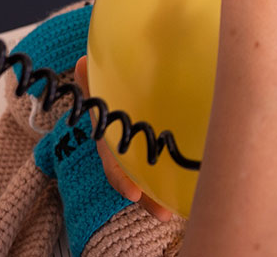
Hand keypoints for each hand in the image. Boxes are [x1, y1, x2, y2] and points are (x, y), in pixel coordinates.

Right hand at [73, 55, 174, 220]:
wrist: (123, 89)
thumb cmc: (113, 89)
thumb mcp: (102, 86)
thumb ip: (93, 80)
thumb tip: (84, 63)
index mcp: (111, 138)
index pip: (114, 162)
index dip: (121, 178)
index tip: (132, 193)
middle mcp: (124, 151)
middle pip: (134, 180)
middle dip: (147, 198)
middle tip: (163, 213)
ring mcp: (140, 155)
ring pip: (148, 180)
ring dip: (160, 197)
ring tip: (174, 212)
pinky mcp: (159, 153)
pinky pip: (165, 170)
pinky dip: (175, 183)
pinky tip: (193, 191)